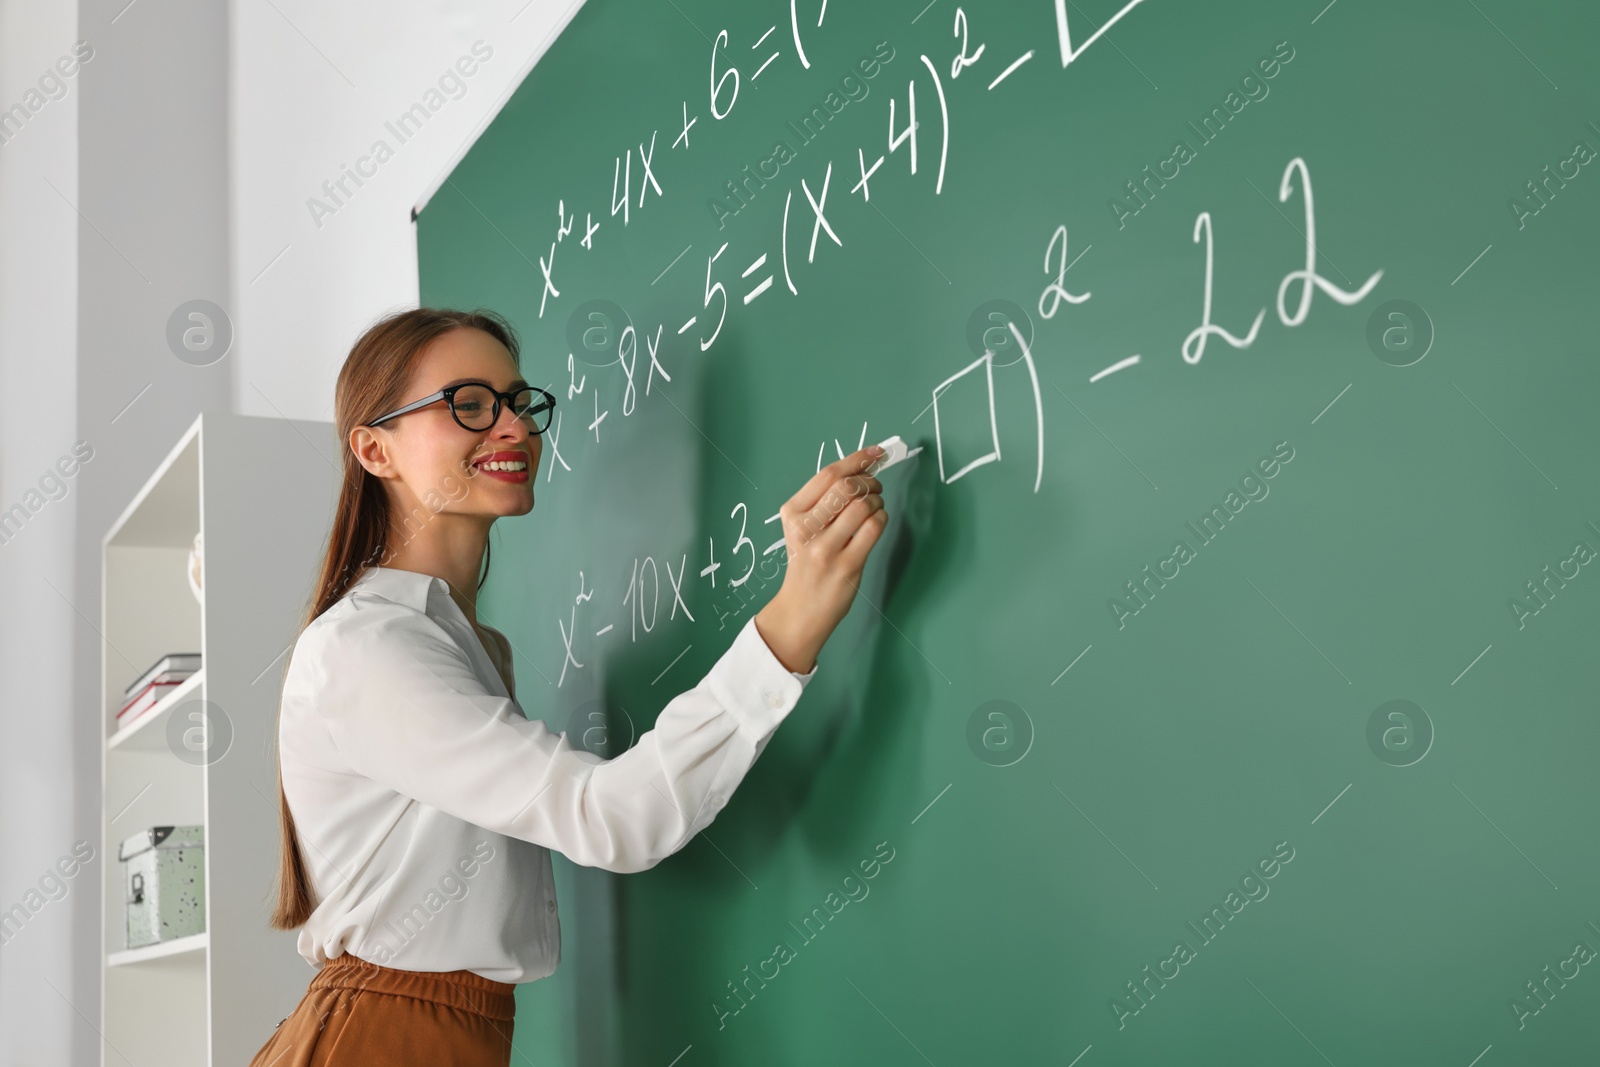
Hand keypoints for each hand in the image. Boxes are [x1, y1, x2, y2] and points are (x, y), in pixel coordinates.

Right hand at [754, 446, 887, 672]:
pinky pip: (874, 528)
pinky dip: (882, 519)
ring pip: (863, 506)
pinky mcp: (846, 565)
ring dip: (878, 502)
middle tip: (875, 488)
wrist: (800, 609)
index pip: (828, 474)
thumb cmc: (807, 564)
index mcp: (792, 513)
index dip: (857, 458)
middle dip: (869, 481)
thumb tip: (863, 469)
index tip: (877, 453)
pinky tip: (876, 524)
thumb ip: (826, 501)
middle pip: (846, 486)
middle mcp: (806, 528)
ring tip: (875, 509)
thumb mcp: (803, 529)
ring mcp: (826, 548)